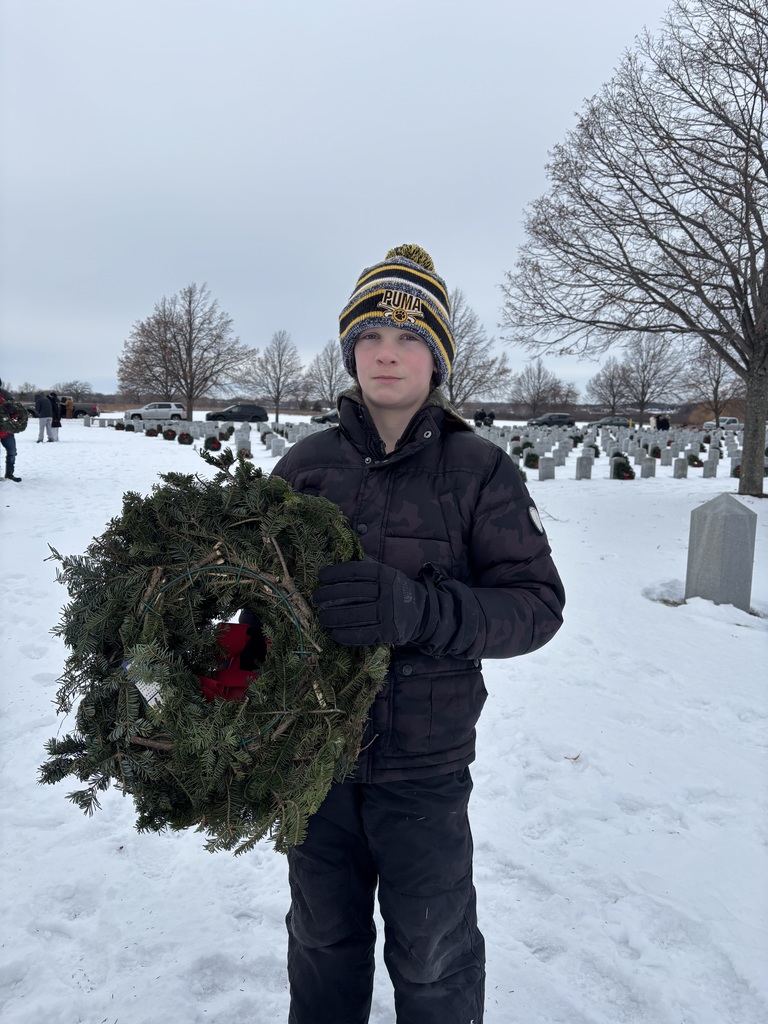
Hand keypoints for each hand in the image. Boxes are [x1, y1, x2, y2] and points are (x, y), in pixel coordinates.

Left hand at [312, 560, 426, 646]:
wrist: (423, 611)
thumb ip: (368, 568)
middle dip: (329, 595)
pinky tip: (335, 634)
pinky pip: (364, 634)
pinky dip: (347, 635)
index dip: (335, 573)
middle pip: (351, 593)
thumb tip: (342, 557)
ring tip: (322, 617)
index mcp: (384, 574)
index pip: (354, 572)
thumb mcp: (387, 574)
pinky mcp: (388, 631)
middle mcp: (386, 592)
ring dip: (334, 617)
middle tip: (317, 599)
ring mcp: (388, 612)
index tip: (321, 577)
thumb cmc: (396, 591)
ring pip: (355, 615)